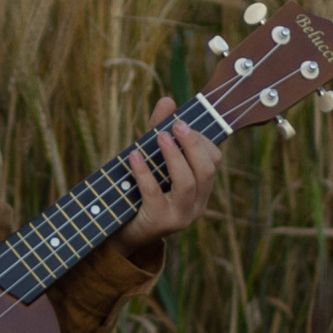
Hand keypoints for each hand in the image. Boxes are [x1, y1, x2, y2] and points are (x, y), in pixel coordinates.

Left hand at [116, 96, 221, 249]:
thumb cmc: (137, 192)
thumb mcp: (150, 160)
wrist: (119, 231)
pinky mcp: (159, 223)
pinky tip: (133, 156)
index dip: (201, 140)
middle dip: (192, 144)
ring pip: (188, 182)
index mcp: (200, 190)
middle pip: (206, 170)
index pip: (214, 161)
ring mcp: (180, 216)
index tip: (183, 124)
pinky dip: (144, 172)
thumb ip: (159, 131)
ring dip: (175, 156)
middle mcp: (196, 205)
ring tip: (160, 136)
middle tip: (176, 126)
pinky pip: (155, 193)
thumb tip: (168, 100)